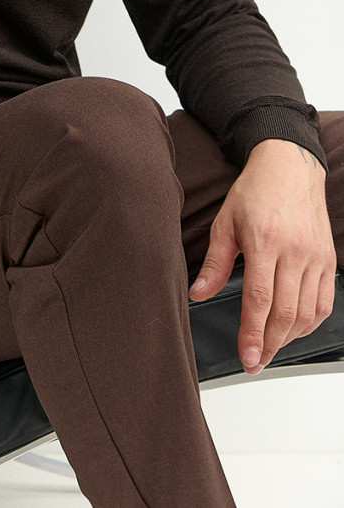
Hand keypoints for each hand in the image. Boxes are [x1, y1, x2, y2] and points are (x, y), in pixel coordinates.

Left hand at [189, 138, 335, 372]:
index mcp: (265, 241)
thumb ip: (214, 264)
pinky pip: (323, 303)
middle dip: (268, 344)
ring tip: (268, 347)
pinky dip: (309, 323)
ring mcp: (315, 257)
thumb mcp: (225, 222)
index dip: (253, 333)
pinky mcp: (328, 260)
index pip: (260, 299)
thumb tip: (198, 294)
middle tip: (254, 361)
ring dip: (287, 338)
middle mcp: (295, 251)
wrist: (290, 166)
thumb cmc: (255, 191)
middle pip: (285, 313)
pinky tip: (293, 329)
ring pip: (307, 313)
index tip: (247, 356)